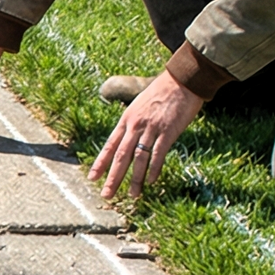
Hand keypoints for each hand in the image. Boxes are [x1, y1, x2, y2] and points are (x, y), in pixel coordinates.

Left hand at [90, 70, 203, 198]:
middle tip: (107, 194)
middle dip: (113, 177)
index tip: (92, 178)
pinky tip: (151, 181)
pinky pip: (158, 153)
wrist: (182, 79)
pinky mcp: (168, 131)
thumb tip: (129, 138)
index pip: (110, 145)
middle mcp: (135, 125)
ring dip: (136, 179)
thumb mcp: (140, 105)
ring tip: (133, 194)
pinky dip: (154, 169)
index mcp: (126, 120)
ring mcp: (151, 128)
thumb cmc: (162, 92)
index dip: (100, 163)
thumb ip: (133, 122)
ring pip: (139, 158)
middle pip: (121, 155)